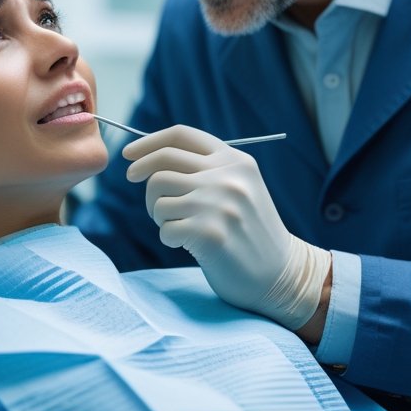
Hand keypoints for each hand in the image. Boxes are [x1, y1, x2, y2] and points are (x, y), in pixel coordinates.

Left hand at [124, 125, 330, 331]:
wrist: (282, 274)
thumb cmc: (250, 232)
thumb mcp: (239, 187)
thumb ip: (206, 169)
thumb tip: (149, 160)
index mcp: (234, 159)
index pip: (180, 136)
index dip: (148, 143)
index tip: (129, 156)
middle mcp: (227, 176)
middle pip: (161, 166)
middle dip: (144, 182)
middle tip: (149, 202)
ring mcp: (219, 204)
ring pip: (158, 196)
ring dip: (159, 214)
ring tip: (179, 227)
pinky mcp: (210, 233)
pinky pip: (165, 228)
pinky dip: (169, 238)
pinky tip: (188, 244)